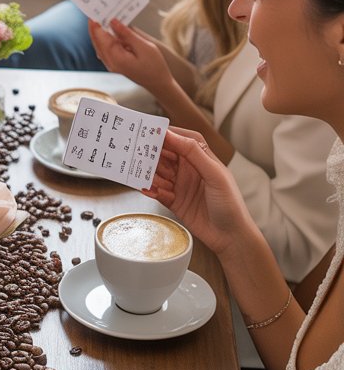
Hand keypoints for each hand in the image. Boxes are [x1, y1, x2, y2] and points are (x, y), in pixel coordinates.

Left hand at [88, 17, 173, 95]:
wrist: (159, 83)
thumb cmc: (154, 66)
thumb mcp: (144, 47)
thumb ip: (127, 34)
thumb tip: (113, 22)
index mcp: (116, 58)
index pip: (100, 38)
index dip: (95, 24)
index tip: (93, 11)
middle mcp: (110, 62)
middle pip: (97, 41)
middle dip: (95, 26)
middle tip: (96, 11)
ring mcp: (112, 64)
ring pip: (100, 44)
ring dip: (100, 31)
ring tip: (103, 17)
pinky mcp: (116, 63)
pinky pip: (107, 48)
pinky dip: (107, 38)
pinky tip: (112, 29)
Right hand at [144, 127, 252, 255]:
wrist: (230, 237)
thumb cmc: (230, 204)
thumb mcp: (214, 174)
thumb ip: (193, 152)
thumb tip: (171, 135)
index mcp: (202, 160)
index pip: (182, 140)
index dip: (168, 135)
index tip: (151, 132)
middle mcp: (190, 171)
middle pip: (166, 156)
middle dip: (153, 154)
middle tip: (139, 152)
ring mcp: (181, 186)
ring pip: (159, 174)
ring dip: (151, 174)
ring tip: (146, 176)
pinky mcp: (174, 202)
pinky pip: (157, 192)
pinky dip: (152, 190)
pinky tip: (148, 190)